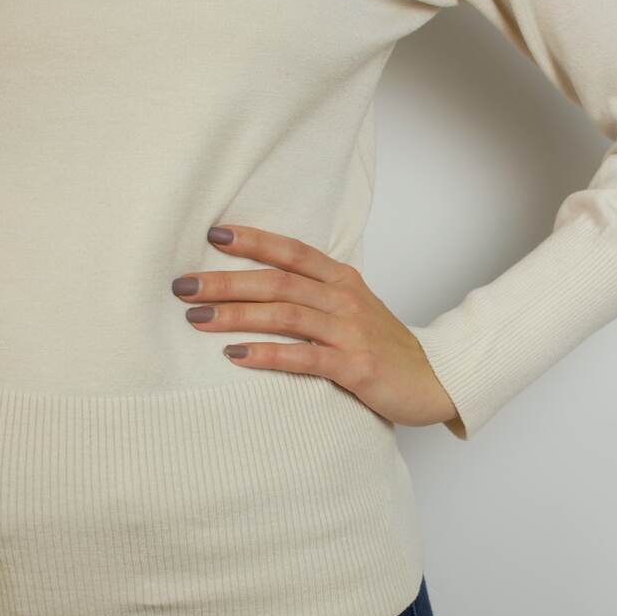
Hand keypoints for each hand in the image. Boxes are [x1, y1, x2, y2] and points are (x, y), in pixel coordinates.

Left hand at [171, 224, 458, 430]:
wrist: (433, 380)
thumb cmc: (384, 346)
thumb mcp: (352, 308)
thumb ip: (313, 293)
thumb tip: (257, 287)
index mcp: (342, 279)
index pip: (292, 251)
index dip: (254, 240)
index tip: (214, 235)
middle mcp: (345, 299)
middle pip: (278, 281)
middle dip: (226, 282)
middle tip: (183, 286)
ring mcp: (351, 332)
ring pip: (286, 315)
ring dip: (237, 315)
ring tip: (198, 318)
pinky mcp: (355, 367)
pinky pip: (304, 357)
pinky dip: (268, 354)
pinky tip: (236, 354)